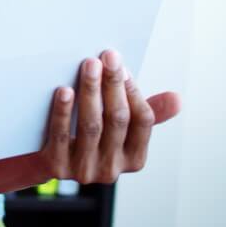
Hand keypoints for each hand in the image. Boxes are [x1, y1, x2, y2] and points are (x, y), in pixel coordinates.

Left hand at [36, 49, 180, 183]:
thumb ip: (148, 113)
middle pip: (117, 119)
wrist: (48, 159)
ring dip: (91, 91)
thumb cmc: (89, 135)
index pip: (142, 121)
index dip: (133, 91)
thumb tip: (177, 99)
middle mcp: (112, 168)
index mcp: (134, 158)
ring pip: (91, 125)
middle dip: (113, 85)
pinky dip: (63, 112)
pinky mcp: (57, 167)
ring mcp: (84, 170)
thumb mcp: (119, 128)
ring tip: (89, 65)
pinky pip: (60, 135)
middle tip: (108, 57)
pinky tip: (64, 90)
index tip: (123, 66)